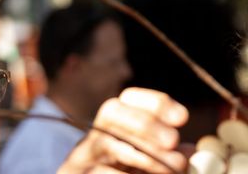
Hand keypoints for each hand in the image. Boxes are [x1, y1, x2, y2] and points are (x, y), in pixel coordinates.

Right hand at [58, 88, 188, 173]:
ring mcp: (81, 156)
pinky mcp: (73, 171)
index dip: (155, 103)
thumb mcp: (153, 168)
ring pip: (109, 144)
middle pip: (112, 112)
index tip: (182, 118)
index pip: (128, 99)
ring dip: (146, 158)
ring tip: (173, 169)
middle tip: (173, 142)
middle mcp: (94, 136)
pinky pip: (102, 171)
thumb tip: (192, 151)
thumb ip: (170, 157)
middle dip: (146, 124)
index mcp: (115, 128)